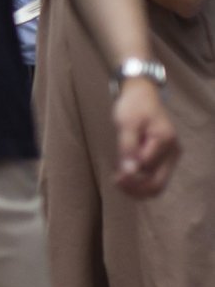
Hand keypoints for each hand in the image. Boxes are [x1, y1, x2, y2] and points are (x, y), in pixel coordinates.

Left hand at [113, 79, 179, 197]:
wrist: (142, 96)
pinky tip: (125, 177)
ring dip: (137, 189)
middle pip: (157, 184)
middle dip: (135, 188)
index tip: (115, 175)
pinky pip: (154, 179)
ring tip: (118, 181)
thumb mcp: (127, 123)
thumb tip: (129, 171)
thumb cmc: (134, 107)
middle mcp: (172, 152)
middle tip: (116, 181)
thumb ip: (128, 147)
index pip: (147, 169)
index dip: (130, 175)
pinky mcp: (164, 160)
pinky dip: (140, 183)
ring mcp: (170, 157)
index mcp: (165, 141)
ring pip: (156, 186)